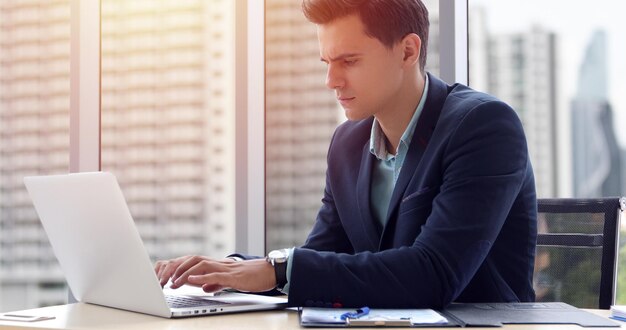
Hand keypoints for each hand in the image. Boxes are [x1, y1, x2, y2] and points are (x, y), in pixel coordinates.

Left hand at [155, 256, 276, 292]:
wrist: (271, 272)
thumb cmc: (253, 276)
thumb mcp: (230, 281)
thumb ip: (216, 282)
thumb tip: (203, 287)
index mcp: (217, 265)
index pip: (192, 262)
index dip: (178, 268)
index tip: (166, 278)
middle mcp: (219, 263)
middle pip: (192, 260)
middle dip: (176, 269)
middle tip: (164, 281)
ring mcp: (226, 268)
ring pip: (200, 265)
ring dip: (184, 274)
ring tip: (173, 283)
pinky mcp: (234, 276)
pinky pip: (215, 275)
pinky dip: (202, 278)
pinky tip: (192, 282)